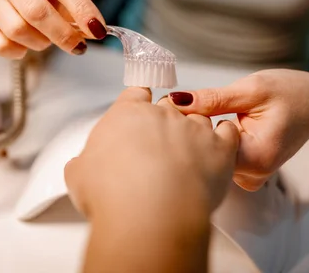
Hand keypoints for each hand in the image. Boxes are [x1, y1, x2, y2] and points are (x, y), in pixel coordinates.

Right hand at [0, 0, 107, 58]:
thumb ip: (78, 7)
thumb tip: (94, 31)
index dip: (82, 10)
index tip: (97, 31)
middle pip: (36, 11)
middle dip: (62, 34)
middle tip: (77, 46)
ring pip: (17, 29)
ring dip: (40, 42)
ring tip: (46, 39)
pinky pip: (0, 44)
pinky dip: (18, 51)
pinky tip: (25, 45)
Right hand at [64, 87, 239, 222]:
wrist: (150, 215)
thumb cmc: (113, 194)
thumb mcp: (80, 176)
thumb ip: (85, 163)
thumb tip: (84, 166)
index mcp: (128, 114)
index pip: (136, 94)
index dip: (139, 101)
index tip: (141, 106)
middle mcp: (163, 114)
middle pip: (168, 106)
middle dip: (166, 122)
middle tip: (161, 146)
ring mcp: (194, 128)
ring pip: (199, 117)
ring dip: (196, 130)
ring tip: (192, 150)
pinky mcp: (220, 148)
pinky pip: (228, 132)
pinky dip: (226, 136)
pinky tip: (222, 142)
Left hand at [168, 69, 308, 190]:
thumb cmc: (291, 92)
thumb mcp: (251, 89)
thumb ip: (213, 99)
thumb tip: (176, 101)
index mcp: (258, 157)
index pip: (206, 152)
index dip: (187, 130)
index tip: (174, 110)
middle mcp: (255, 174)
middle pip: (207, 159)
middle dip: (192, 135)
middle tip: (182, 109)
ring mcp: (252, 175)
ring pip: (212, 160)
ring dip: (203, 139)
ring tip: (205, 115)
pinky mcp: (248, 171)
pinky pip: (221, 159)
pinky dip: (214, 143)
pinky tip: (214, 126)